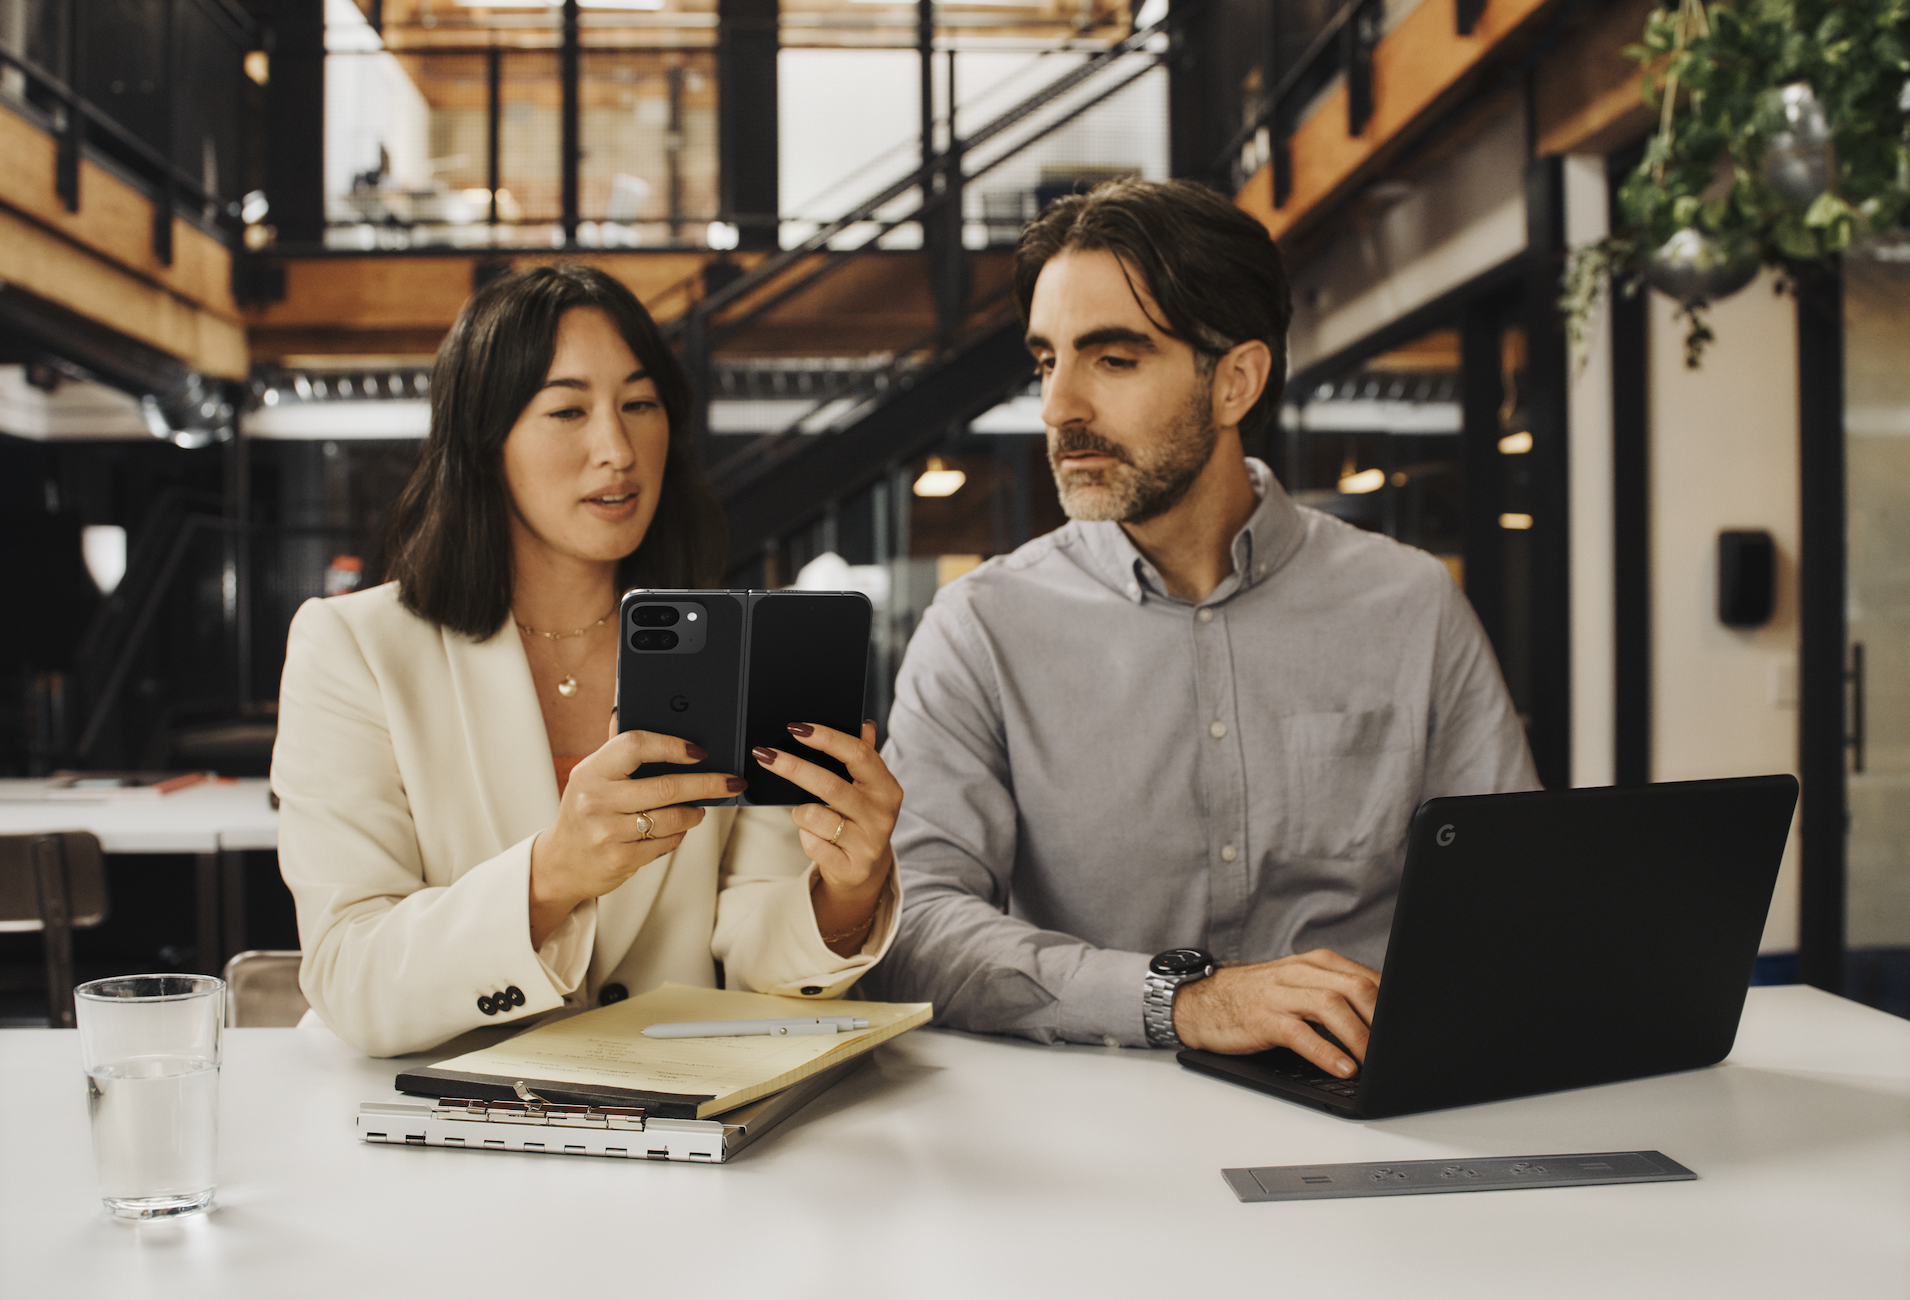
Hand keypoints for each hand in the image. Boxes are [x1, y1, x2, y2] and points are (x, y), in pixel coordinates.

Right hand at [527, 712, 745, 948]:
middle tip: (730, 782)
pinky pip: (665, 843)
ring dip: (693, 813)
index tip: (699, 751)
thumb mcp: (591, 776)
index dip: (672, 745)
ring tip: (697, 809)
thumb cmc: (584, 812)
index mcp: (591, 771)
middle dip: (707, 784)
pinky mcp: (620, 859)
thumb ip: (614, 747)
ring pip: (671, 818)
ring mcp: (607, 832)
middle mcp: (596, 800)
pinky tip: (675, 829)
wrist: (561, 863)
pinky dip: (677, 835)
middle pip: (666, 787)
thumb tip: (625, 705)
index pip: (635, 745)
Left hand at [750, 722, 901, 955]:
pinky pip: (812, 844)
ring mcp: (868, 843)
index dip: (827, 738)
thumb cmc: (859, 819)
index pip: (858, 754)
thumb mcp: (867, 789)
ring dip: (799, 812)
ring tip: (806, 815)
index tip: (796, 728)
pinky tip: (814, 837)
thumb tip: (864, 723)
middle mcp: (882, 815)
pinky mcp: (852, 867)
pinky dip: (805, 836)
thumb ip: (863, 756)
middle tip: (764, 754)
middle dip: (792, 767)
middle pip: (830, 785)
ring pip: (814, 816)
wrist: (866, 871)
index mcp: (887, 788)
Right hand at [1172, 949, 1380, 1077]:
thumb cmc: (1257, 998)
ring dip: (1360, 1037)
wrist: (1202, 1001)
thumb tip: (1383, 1019)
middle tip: (1398, 1048)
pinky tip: (1343, 1068)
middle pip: (1356, 989)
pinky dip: (1326, 1052)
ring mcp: (1281, 995)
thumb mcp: (1300, 987)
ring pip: (1332, 1008)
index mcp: (1316, 964)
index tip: (1410, 1030)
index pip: (1368, 978)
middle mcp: (1301, 973)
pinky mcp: (1263, 1019)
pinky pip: (1301, 1033)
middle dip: (1383, 1020)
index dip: (1394, 1005)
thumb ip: (1337, 995)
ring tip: (1375, 1063)